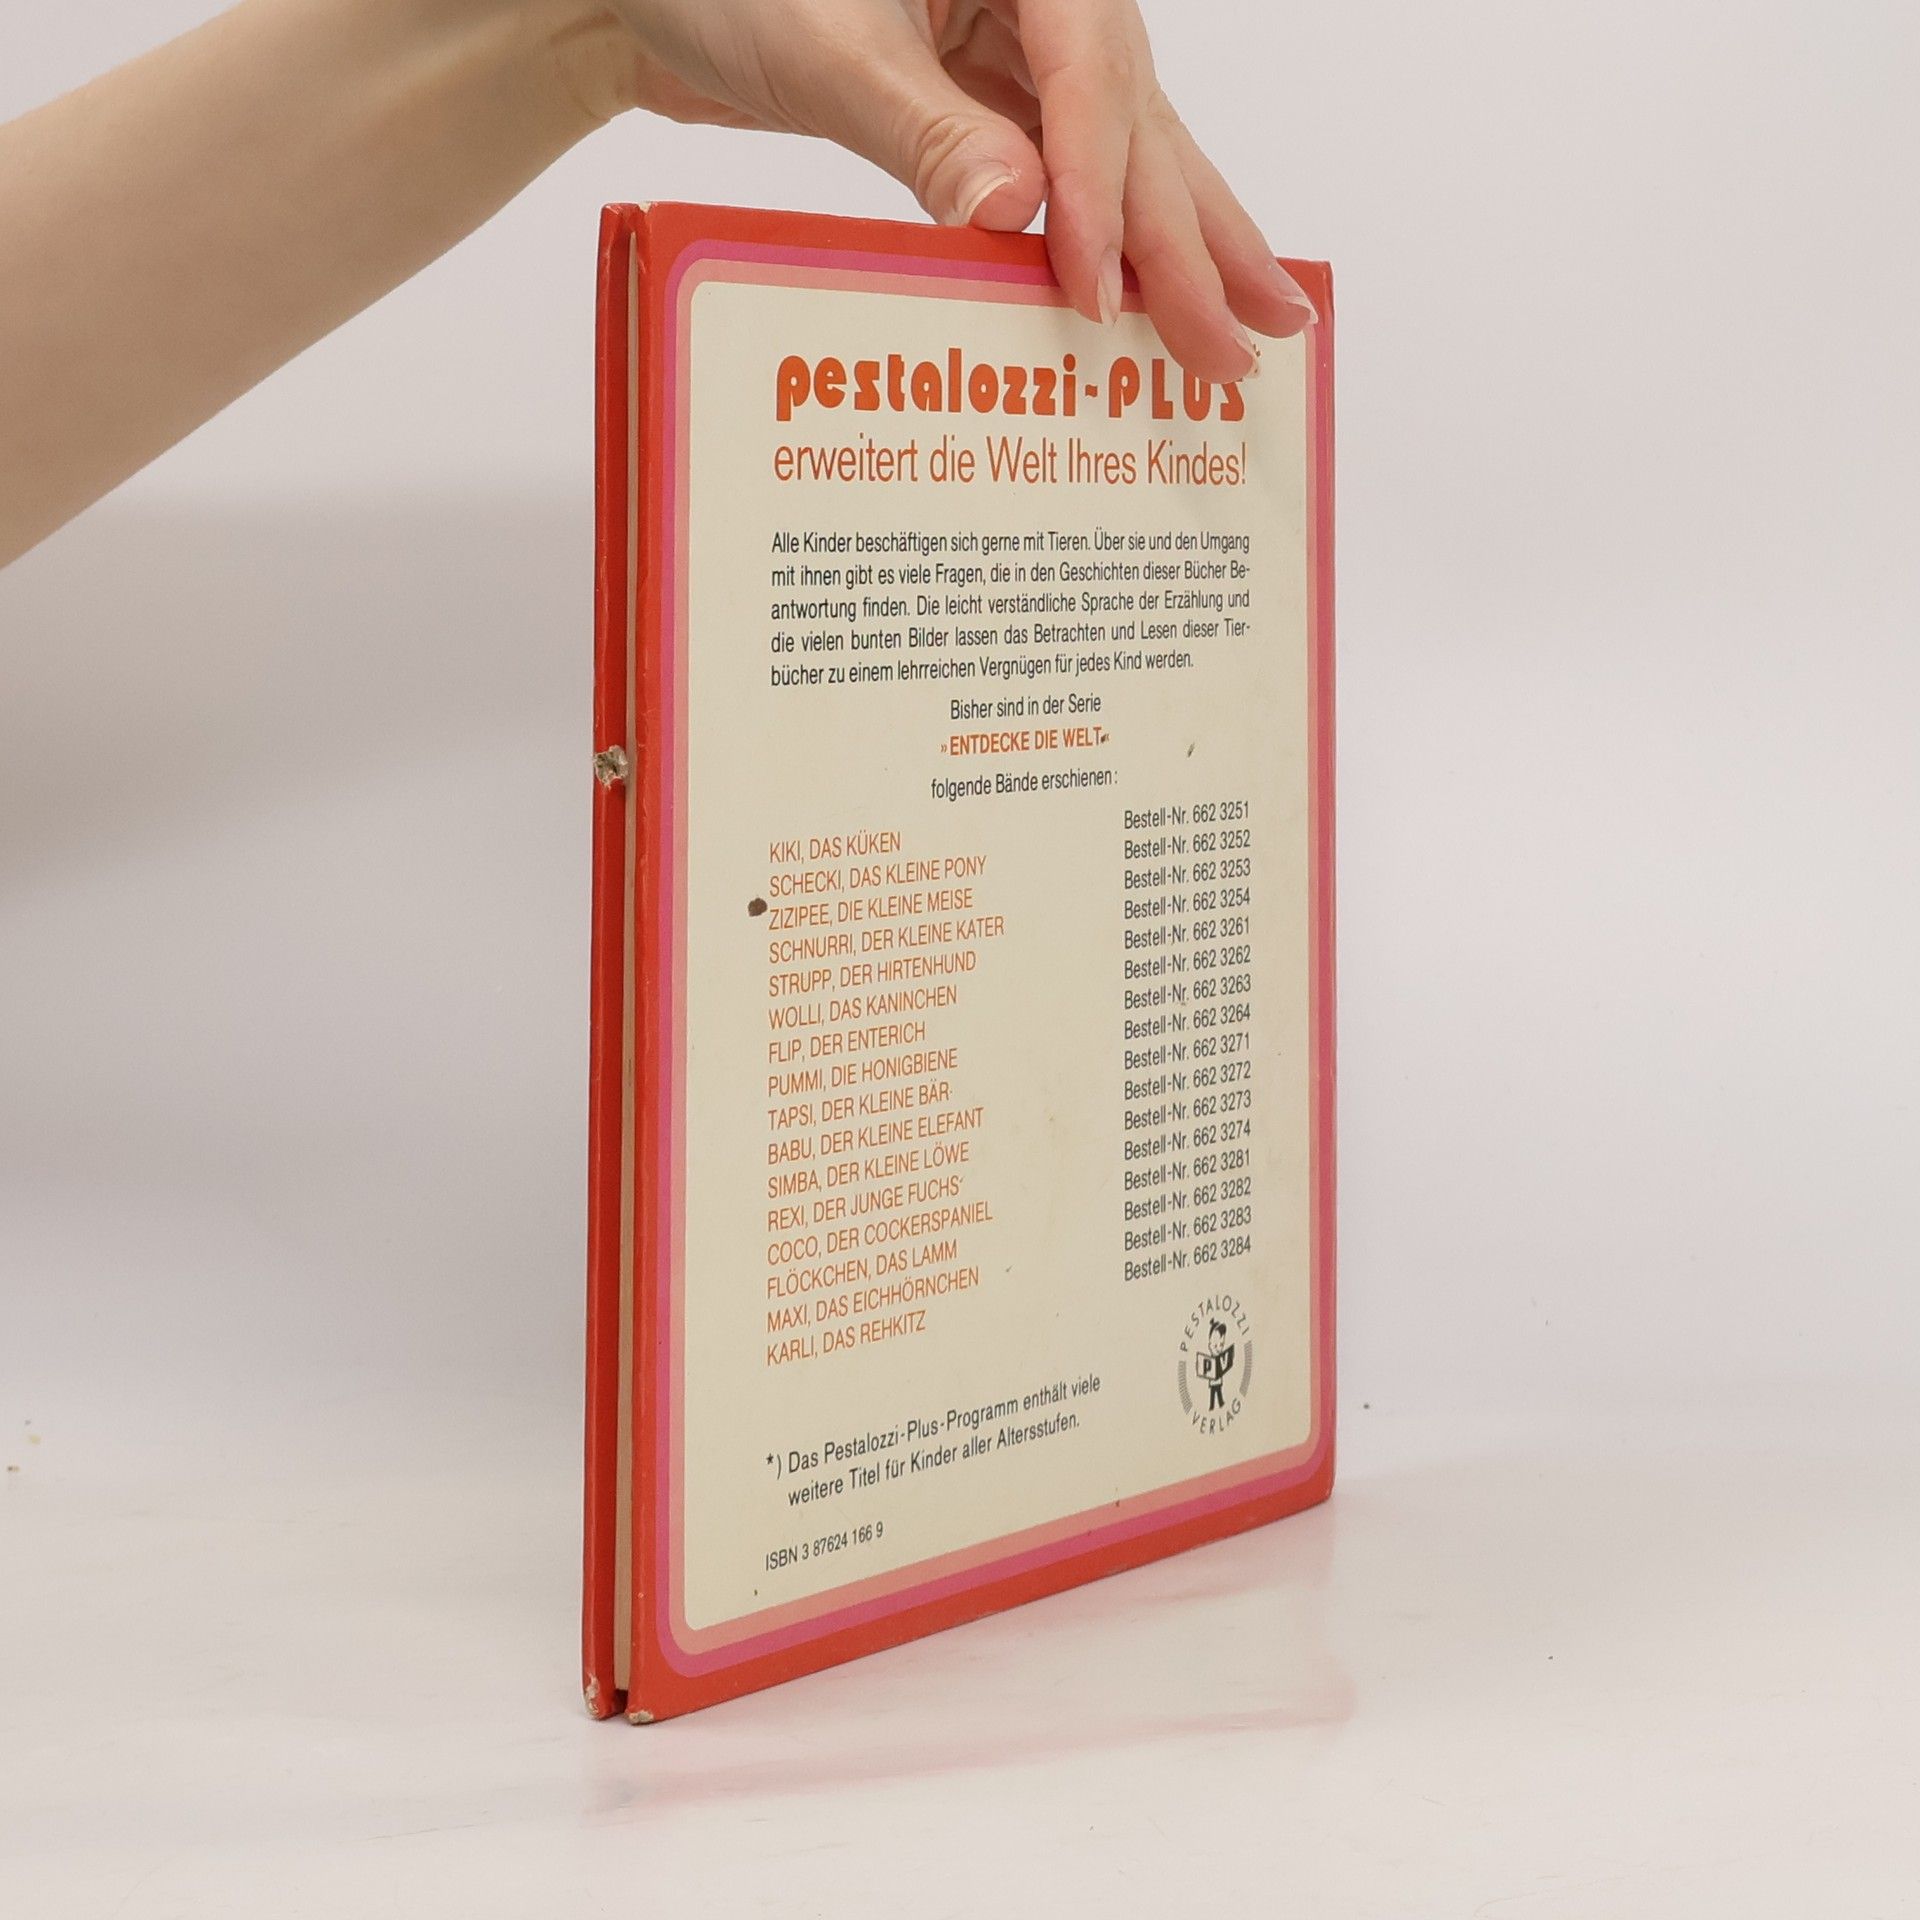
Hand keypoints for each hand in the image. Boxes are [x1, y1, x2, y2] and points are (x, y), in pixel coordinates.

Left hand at [593, 0, 1315, 379]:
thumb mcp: (826, 51)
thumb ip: (923, 130)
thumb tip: (1017, 211)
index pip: (1089, 80)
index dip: (1102, 196)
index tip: (1100, 296)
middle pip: (1138, 122)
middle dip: (1192, 238)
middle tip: (1247, 338)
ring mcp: (1022, 48)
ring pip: (1127, 152)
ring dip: (1187, 242)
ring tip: (1261, 315)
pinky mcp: (991, 103)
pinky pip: (1074, 177)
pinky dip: (1113, 241)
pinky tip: (1154, 293)